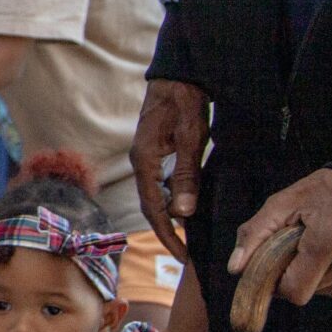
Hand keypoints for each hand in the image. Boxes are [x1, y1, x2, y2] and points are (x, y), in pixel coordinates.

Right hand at [133, 79, 209, 261]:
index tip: (183, 256)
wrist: (176, 75)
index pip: (153, 209)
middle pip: (149, 207)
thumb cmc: (185, 102)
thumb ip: (187, 175)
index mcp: (144, 161)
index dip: (168, 235)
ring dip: (168, 218)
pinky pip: (158, 185)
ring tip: (187, 237)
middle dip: (166, 233)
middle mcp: (139, 162)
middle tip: (186, 255)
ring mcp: (144, 156)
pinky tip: (184, 208)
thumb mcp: (192, 138)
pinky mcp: (152, 152)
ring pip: (153, 196)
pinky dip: (170, 201)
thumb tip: (183, 213)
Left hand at [229, 168, 331, 304]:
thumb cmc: (324, 192)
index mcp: (328, 240)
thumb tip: (235, 269)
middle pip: (313, 292)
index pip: (296, 291)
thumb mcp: (283, 203)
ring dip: (323, 274)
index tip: (281, 264)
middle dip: (302, 274)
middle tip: (307, 245)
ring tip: (329, 244)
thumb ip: (255, 235)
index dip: (281, 283)